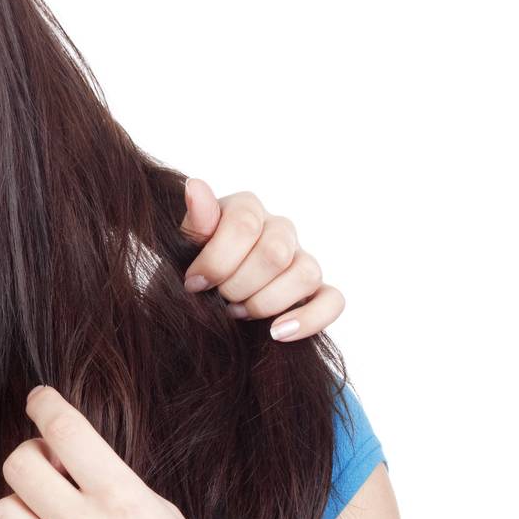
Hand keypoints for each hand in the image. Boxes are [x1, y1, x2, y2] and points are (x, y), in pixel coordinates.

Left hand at [0, 386, 247, 518]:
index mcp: (123, 499)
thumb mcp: (163, 514)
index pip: (64, 429)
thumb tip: (63, 457)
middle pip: (19, 465)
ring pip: (0, 513)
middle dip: (32, 460)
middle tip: (49, 473)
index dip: (44, 403)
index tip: (39, 400)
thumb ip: (111, 482)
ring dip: (18, 512)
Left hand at [182, 179, 344, 340]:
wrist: (202, 296)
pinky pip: (333, 301)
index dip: (216, 260)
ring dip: (265, 303)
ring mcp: (302, 258)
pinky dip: (308, 320)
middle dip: (239, 284)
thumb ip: (195, 220)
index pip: (245, 226)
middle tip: (217, 297)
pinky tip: (277, 332)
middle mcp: (280, 229)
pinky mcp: (317, 290)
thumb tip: (194, 186)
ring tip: (237, 312)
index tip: (194, 283)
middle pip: (275, 253)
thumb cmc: (192, 264)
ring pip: (306, 274)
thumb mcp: (184, 243)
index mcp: (247, 208)